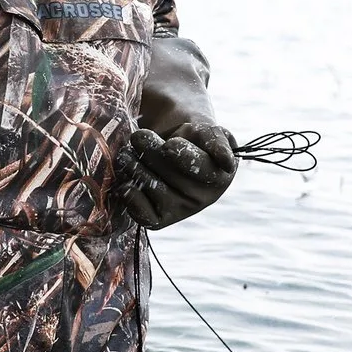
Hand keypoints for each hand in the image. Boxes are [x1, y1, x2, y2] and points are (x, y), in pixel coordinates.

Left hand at [122, 122, 238, 228]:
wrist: (173, 148)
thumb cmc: (192, 139)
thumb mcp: (206, 132)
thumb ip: (215, 140)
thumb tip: (225, 161)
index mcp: (219, 176)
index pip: (204, 170)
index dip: (184, 157)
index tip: (169, 144)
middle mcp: (202, 198)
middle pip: (173, 177)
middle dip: (152, 153)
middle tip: (139, 136)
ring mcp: (181, 210)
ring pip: (154, 189)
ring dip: (135, 168)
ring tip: (127, 153)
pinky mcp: (159, 220)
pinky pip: (143, 214)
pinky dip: (130, 195)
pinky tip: (125, 181)